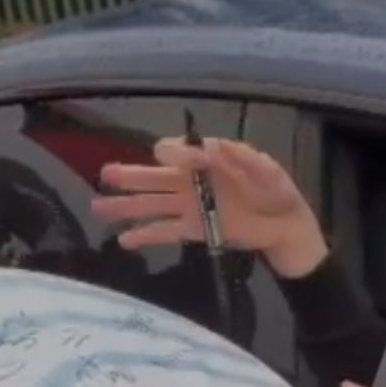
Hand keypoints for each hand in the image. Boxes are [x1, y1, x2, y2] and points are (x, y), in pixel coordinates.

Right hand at [92, 137, 328, 277]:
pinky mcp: (195, 230)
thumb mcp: (265, 168)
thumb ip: (240, 157)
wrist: (286, 226)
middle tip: (104, 175)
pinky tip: (124, 240)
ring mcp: (191, 206)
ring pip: (153, 204)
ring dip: (127, 206)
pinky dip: (146, 235)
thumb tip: (212, 147)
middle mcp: (192, 180)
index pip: (179, 150)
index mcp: (207, 158)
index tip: (164, 154)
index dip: (170, 152)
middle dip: (129, 176)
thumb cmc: (276, 191)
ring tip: (99, 208)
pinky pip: (165, 231)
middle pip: (155, 176)